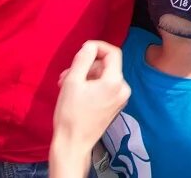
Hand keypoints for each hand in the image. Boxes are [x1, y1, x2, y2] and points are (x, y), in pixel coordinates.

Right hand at [52, 41, 129, 157]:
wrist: (73, 144)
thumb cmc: (70, 114)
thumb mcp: (72, 82)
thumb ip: (83, 59)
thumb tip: (90, 46)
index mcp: (115, 82)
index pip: (113, 53)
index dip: (97, 47)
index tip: (82, 50)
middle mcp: (124, 89)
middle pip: (107, 65)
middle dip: (87, 66)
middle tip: (66, 74)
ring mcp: (121, 99)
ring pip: (104, 76)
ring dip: (86, 76)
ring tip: (67, 85)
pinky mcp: (116, 106)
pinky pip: (105, 87)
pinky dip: (91, 86)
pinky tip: (76, 93)